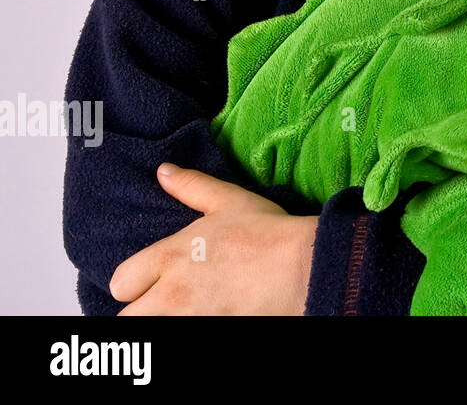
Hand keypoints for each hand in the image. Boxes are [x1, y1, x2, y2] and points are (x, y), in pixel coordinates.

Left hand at [109, 163, 318, 314]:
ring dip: (164, 319)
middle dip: (141, 310)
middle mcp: (172, 294)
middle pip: (127, 318)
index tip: (148, 279)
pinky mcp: (211, 332)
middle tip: (162, 301)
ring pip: (152, 330)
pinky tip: (206, 316)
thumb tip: (163, 171)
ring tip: (183, 309)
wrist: (303, 267)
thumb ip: (191, 186)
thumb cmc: (267, 232)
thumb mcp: (229, 200)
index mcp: (169, 257)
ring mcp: (191, 318)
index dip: (132, 281)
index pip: (121, 282)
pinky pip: (185, 338)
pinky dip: (189, 328)